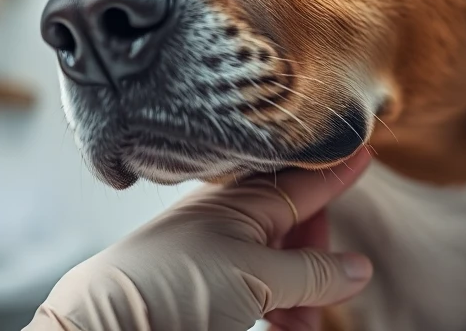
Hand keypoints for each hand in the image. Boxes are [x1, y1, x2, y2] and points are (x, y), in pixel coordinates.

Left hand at [26, 149, 372, 330]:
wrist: (101, 326)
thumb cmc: (169, 285)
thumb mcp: (254, 276)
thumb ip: (311, 272)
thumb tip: (359, 268)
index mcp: (240, 204)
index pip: (303, 183)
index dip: (335, 173)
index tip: (364, 153)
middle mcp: (229, 226)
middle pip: (296, 230)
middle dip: (319, 260)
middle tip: (330, 290)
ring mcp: (216, 261)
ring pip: (278, 269)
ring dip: (300, 297)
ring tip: (301, 327)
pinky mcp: (204, 296)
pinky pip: (256, 296)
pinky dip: (276, 312)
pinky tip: (281, 328)